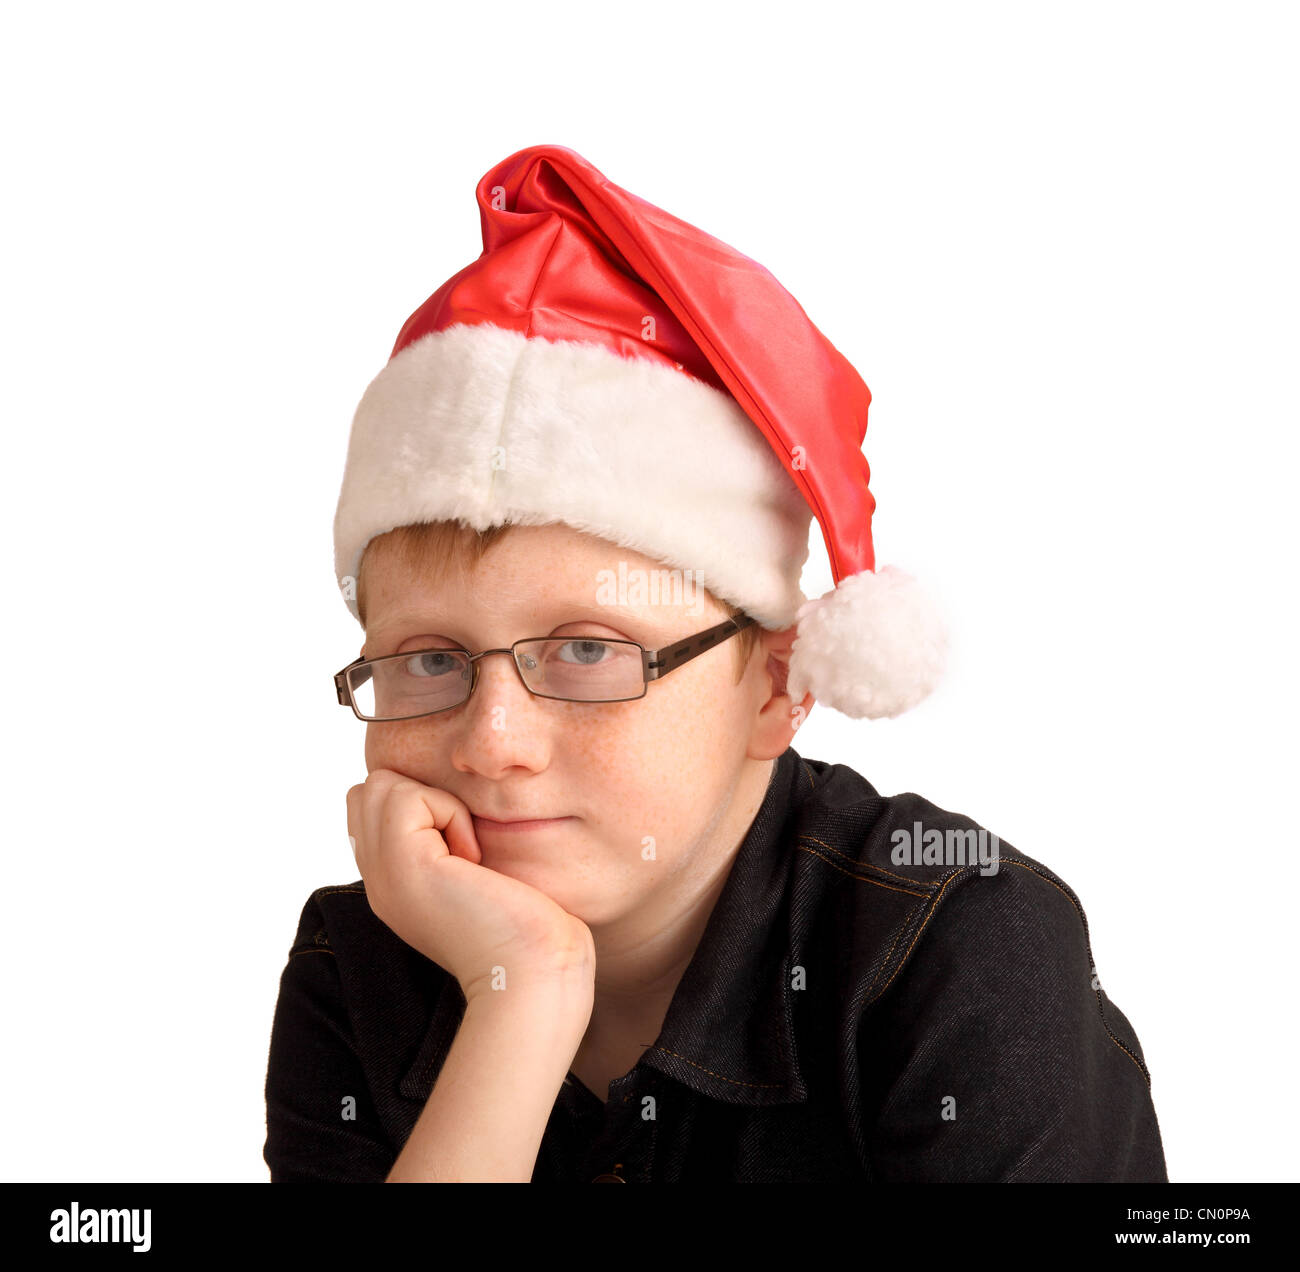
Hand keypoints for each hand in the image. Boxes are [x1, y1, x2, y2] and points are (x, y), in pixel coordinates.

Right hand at [346, 769, 595, 1005]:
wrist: (534, 975)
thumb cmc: (529, 929)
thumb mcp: (481, 876)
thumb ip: (452, 844)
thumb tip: (450, 804)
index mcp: (396, 885)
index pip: (373, 809)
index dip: (420, 805)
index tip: (464, 851)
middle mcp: (380, 883)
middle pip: (369, 791)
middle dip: (420, 795)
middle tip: (463, 847)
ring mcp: (385, 877)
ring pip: (382, 785)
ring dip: (436, 803)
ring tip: (468, 854)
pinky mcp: (404, 867)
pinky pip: (407, 797)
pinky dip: (449, 811)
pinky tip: (473, 859)